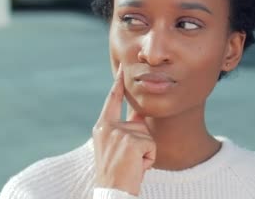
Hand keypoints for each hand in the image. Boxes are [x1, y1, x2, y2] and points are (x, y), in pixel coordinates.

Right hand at [92, 65, 155, 195]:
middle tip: (128, 162)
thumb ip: (126, 130)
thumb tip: (140, 117)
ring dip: (145, 154)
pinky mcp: (133, 142)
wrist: (112, 194)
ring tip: (131, 166)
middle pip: (140, 123)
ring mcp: (120, 134)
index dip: (118, 83)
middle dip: (142, 143)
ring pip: (148, 136)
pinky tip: (137, 168)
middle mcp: (108, 127)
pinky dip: (149, 160)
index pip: (112, 100)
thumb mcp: (116, 148)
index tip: (122, 68)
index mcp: (102, 126)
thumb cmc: (116, 175)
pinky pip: (152, 147)